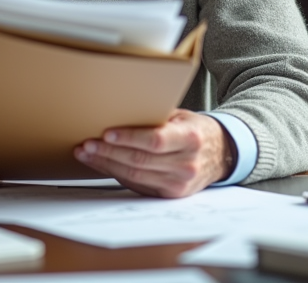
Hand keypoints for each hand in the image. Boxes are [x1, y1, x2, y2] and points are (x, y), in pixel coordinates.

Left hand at [74, 109, 232, 197]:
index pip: (155, 140)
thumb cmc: (195, 130)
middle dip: (108, 152)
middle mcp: (186, 164)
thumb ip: (155, 118)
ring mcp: (179, 183)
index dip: (129, 138)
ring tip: (87, 153)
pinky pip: (137, 184)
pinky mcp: (170, 195)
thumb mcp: (181, 117)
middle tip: (87, 144)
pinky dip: (116, 174)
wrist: (220, 154)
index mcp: (190, 138)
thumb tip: (118, 113)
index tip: (106, 133)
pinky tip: (102, 164)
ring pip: (134, 175)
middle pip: (140, 160)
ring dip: (107, 164)